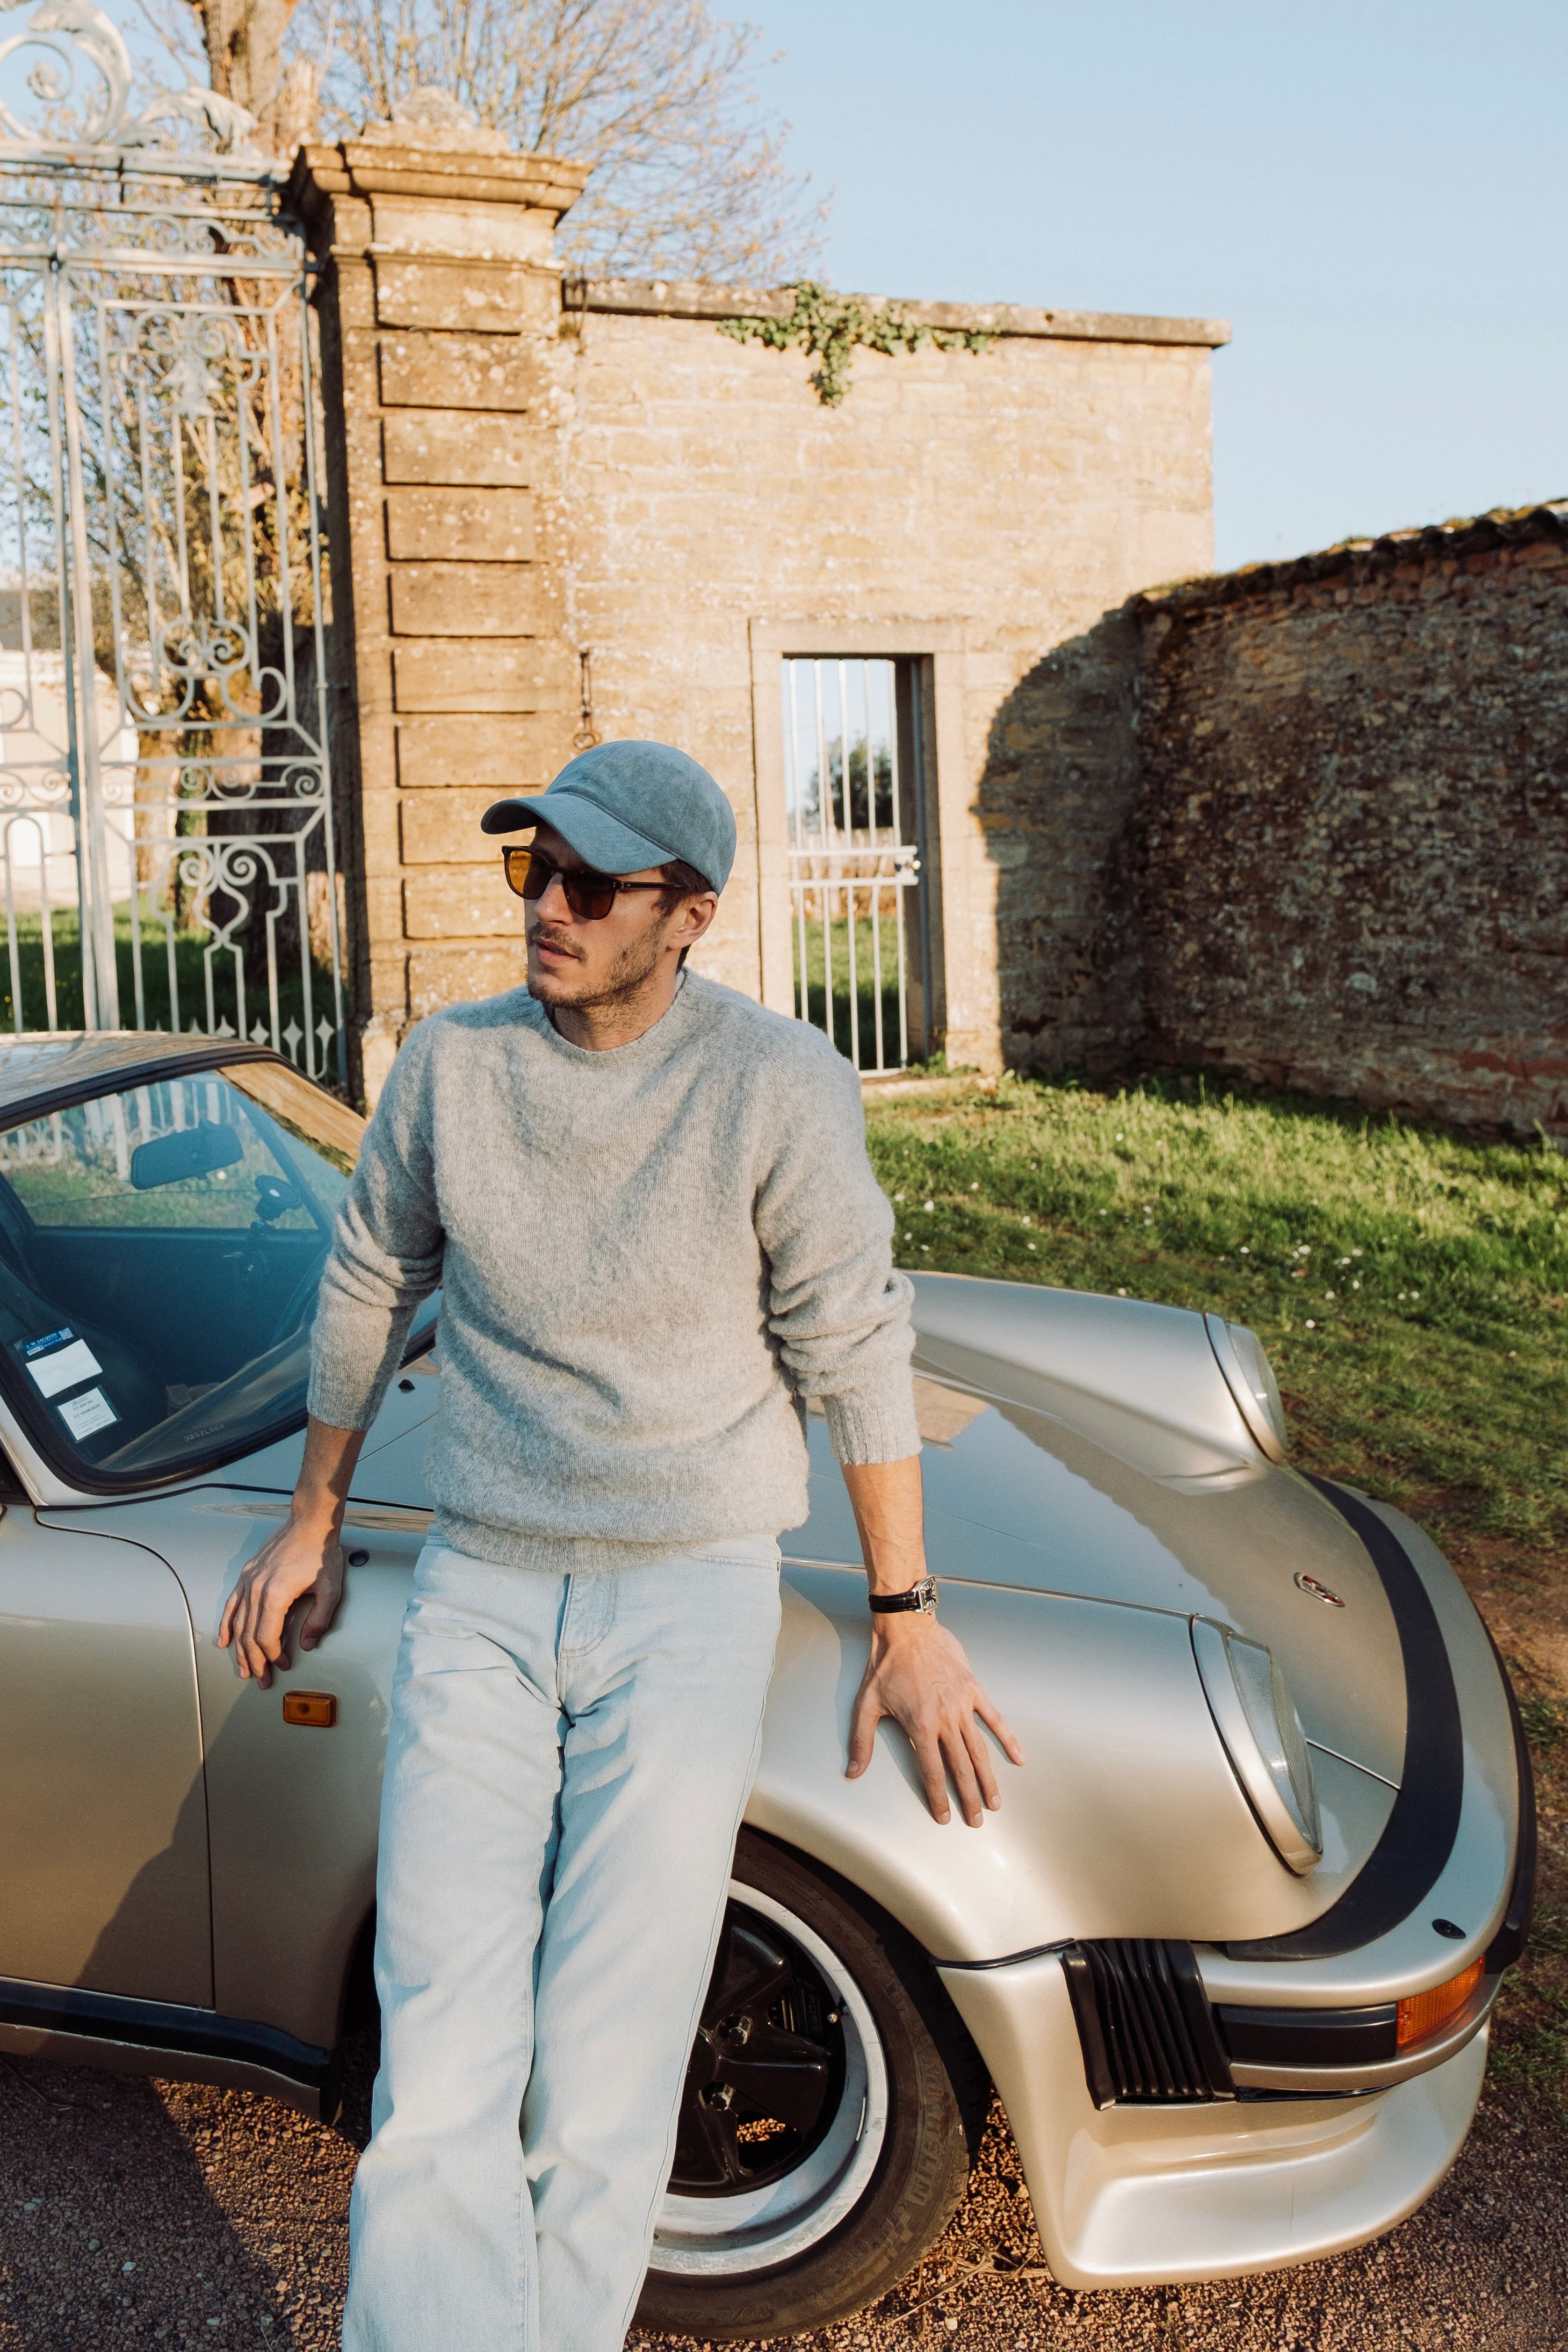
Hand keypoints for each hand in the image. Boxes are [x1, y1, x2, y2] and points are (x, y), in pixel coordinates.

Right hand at [218, 1513, 345, 1687]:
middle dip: (255, 1661)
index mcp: (276, 1594)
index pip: (266, 1636)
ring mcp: (249, 1581)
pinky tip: (223, 1641)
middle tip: (260, 1680)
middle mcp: (257, 1589)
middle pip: (249, 1634)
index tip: (282, 1665)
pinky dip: (226, 1624)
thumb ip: (318, 1620)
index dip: (273, 1656)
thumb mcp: (330, 1589)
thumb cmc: (322, 1553)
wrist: (310, 1523)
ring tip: (243, 1670)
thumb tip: (307, 1645)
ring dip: (239, 1649)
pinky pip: (232, 1604)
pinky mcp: (248, 1574)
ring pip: (238, 1623)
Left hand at [847, 1612, 1024, 1826]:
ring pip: (979, 1750)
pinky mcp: (974, 1690)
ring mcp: (963, 1705)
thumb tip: (852, 1772)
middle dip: (969, 1798)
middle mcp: (945, 1720)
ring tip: (995, 1802)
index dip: (938, 1798)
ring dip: (988, 1779)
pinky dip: (1009, 1739)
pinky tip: (1019, 1758)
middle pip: (960, 1767)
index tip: (945, 1818)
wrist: (907, 1629)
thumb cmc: (885, 1666)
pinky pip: (995, 1719)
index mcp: (920, 1727)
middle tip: (976, 1821)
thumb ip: (861, 1741)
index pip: (932, 1772)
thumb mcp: (866, 1704)